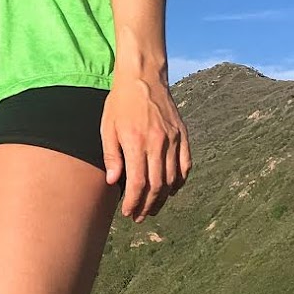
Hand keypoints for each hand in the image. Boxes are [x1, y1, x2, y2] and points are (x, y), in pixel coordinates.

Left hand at [101, 74, 190, 220]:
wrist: (143, 77)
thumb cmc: (120, 103)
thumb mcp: (107, 127)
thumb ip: (112, 155)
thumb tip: (114, 182)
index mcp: (137, 142)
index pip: (138, 183)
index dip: (133, 202)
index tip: (128, 212)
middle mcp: (158, 142)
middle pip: (157, 185)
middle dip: (148, 205)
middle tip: (139, 216)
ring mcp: (173, 139)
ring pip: (172, 179)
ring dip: (163, 198)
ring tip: (153, 208)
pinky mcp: (182, 135)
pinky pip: (185, 165)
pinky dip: (180, 181)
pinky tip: (171, 190)